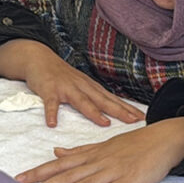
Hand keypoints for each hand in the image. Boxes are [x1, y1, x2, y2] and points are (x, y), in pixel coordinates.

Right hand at [0, 39, 144, 127]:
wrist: (40, 59)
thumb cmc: (63, 76)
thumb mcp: (82, 85)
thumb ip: (95, 97)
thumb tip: (113, 111)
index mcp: (91, 87)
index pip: (113, 99)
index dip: (128, 108)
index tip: (143, 117)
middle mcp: (82, 86)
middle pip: (103, 100)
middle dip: (120, 111)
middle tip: (134, 120)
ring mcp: (66, 88)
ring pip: (82, 101)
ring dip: (93, 112)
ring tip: (105, 123)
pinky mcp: (49, 90)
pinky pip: (51, 103)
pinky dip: (52, 113)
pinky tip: (52, 124)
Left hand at [17, 116, 183, 182]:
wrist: (164, 139)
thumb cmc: (135, 143)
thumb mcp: (104, 144)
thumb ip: (79, 150)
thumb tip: (56, 152)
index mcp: (92, 154)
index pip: (59, 164)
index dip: (38, 172)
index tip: (18, 178)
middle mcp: (98, 162)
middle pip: (66, 176)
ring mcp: (112, 172)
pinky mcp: (127, 182)